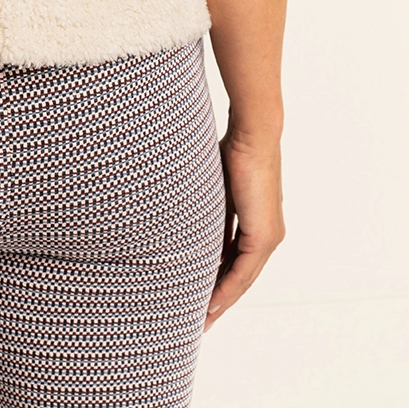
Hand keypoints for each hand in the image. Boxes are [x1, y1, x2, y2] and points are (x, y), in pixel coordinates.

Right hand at [205, 130, 284, 329]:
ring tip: (203, 318)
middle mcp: (268, 234)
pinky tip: (213, 302)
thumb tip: (187, 218)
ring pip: (244, 278)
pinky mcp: (264, 235)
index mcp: (258, 222)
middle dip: (221, 299)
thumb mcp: (216, 187)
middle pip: (242, 276)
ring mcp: (268, 236)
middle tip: (202, 319)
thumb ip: (210, 208)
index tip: (201, 295)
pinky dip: (228, 288)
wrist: (253, 134)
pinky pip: (244, 271)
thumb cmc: (232, 149)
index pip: (238, 260)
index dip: (220, 280)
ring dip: (223, 299)